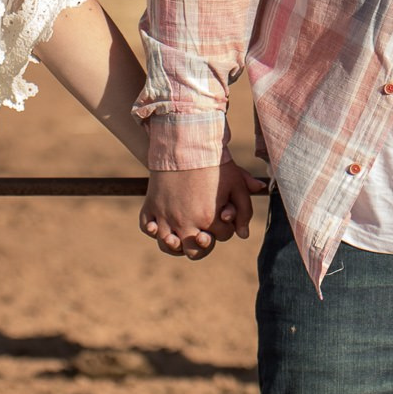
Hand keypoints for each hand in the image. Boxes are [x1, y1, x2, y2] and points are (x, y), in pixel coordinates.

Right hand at [141, 162, 264, 258]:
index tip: (224, 213)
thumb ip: (245, 210)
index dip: (226, 226)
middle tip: (204, 234)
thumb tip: (244, 235)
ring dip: (176, 245)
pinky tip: (160, 225)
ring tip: (181, 237)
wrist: (184, 141)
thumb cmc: (213, 162)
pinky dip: (152, 230)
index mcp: (208, 219)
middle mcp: (185, 222)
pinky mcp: (150, 206)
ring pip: (168, 246)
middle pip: (195, 252)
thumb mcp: (236, 182)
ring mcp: (165, 216)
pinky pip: (147, 228)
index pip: (223, 236)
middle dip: (204, 245)